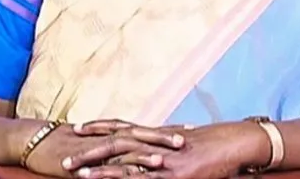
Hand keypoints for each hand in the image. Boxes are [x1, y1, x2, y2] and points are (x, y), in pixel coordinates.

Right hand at [24, 121, 183, 177]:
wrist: (35, 141)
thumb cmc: (66, 144)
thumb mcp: (97, 145)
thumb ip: (117, 147)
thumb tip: (137, 150)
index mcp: (115, 132)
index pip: (147, 129)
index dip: (168, 129)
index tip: (192, 129)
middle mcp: (109, 136)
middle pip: (142, 134)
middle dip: (164, 136)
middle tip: (189, 137)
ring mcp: (97, 147)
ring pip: (125, 147)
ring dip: (145, 151)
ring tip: (166, 155)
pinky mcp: (84, 160)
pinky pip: (103, 165)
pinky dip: (117, 168)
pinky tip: (131, 172)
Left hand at [77, 122, 268, 178]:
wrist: (234, 142)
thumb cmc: (214, 141)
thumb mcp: (185, 138)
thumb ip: (166, 141)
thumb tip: (158, 142)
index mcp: (156, 133)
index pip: (121, 126)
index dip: (99, 127)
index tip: (77, 128)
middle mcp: (155, 143)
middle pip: (114, 144)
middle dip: (88, 151)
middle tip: (65, 158)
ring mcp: (162, 159)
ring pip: (124, 163)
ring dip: (99, 169)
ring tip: (77, 174)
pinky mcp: (173, 175)